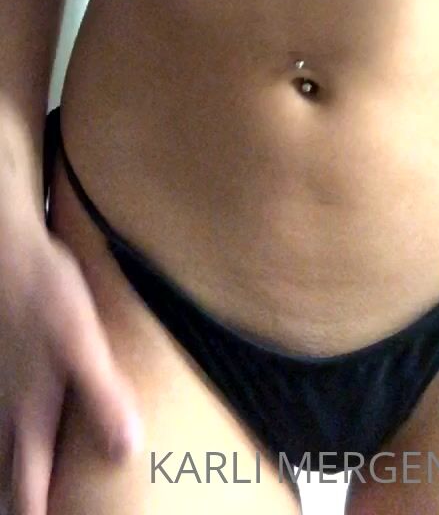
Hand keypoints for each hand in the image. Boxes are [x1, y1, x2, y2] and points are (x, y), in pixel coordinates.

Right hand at [0, 215, 141, 514]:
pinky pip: (1, 413)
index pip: (28, 490)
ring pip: (0, 448)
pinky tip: (19, 426)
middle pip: (6, 478)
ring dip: (11, 470)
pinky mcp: (1, 366)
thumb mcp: (84, 343)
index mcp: (29, 416)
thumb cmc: (45, 293)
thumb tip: (127, 449)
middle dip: (20, 501)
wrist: (8, 249)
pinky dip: (9, 436)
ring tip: (25, 481)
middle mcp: (6, 411)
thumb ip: (103, 396)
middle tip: (33, 511)